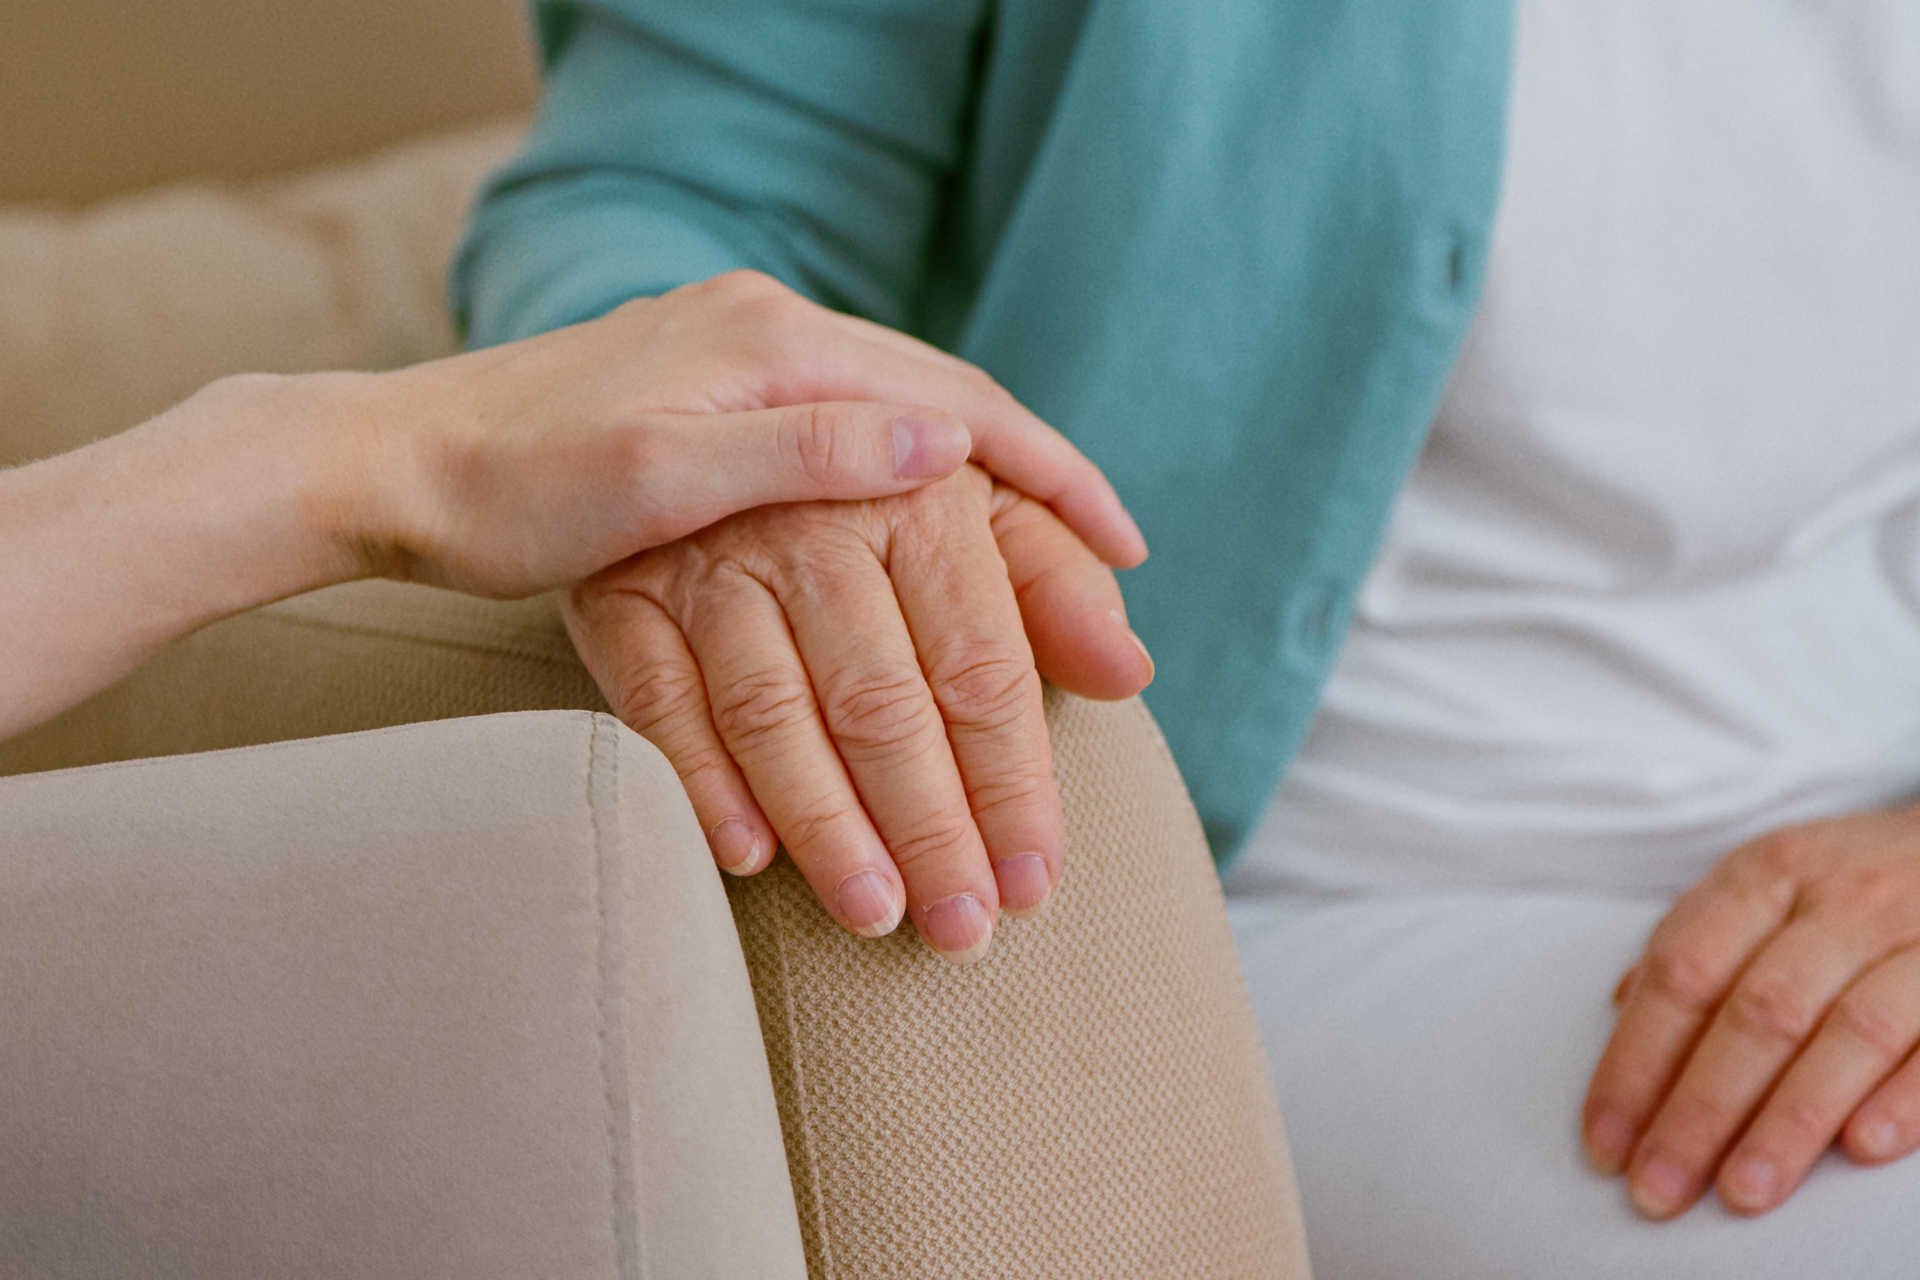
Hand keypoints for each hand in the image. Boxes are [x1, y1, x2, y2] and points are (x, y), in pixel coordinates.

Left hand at [427, 268, 1145, 571]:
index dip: (1048, 474)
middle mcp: (769, 331)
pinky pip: (851, 426)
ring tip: (1048, 551)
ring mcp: (740, 356)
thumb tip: (945, 443)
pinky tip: (930, 517)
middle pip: (945, 397)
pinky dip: (912, 473)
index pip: (952, 399)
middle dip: (1035, 480)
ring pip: (903, 411)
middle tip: (1112, 563)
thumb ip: (802, 452)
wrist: (392, 464)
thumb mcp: (657, 479)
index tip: (1120, 544)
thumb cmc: (511, 488)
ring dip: (981, 480)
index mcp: (772, 342)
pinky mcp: (711, 391)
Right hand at [565, 465, 1153, 962]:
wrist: (725, 423)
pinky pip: (659, 699)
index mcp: (923, 499)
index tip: (1033, 880)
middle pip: (883, 702)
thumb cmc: (885, 493)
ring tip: (875, 914)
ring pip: (773, 710)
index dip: (1012, 784)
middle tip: (961, 930)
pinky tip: (749, 859)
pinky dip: (701, 782)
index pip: (981, 666)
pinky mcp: (624, 592)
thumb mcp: (985, 512)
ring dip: (826, 825)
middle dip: (929, 828)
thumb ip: (1057, 590)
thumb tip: (1128, 673)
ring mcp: (712, 558)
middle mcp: (814, 524)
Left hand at [1583, 803, 1919, 1217]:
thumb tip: (1621, 1007)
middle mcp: (1840, 902)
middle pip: (1757, 1013)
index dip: (1636, 1062)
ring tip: (1742, 1192)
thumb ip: (1697, 939)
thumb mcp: (1765, 880)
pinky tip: (1859, 1149)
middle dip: (1699, 1111)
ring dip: (1790, 1121)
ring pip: (1848, 1033)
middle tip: (1660, 1189)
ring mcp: (1918, 939)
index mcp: (1765, 876)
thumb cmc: (1847, 880)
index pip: (1683, 974)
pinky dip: (1902, 1098)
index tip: (1605, 1142)